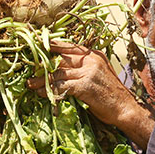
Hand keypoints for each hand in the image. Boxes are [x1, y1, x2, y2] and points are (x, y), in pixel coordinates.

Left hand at [27, 41, 154, 149]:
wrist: (126, 109)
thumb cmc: (111, 96)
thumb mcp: (98, 75)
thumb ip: (83, 69)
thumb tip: (60, 70)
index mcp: (94, 55)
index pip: (68, 46)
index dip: (51, 45)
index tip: (35, 44)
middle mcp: (91, 60)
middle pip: (60, 58)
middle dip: (42, 63)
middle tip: (28, 68)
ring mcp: (88, 72)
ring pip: (57, 73)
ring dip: (41, 80)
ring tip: (30, 84)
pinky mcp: (85, 86)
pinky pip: (61, 87)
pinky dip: (49, 91)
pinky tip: (41, 94)